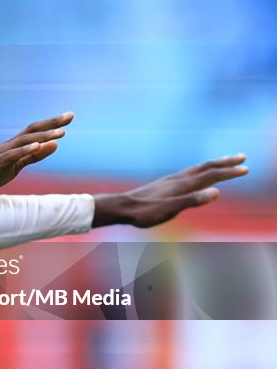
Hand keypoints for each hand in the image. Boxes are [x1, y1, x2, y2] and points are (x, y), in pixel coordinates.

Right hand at [0, 112, 73, 204]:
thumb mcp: (13, 167)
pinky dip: (24, 150)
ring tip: (60, 132)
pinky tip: (37, 146)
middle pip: (31, 131)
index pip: (34, 131)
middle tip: (70, 115)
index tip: (69, 116)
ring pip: (23, 142)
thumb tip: (55, 145)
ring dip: (42, 136)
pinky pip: (10, 156)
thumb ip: (33, 157)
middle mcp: (6, 146)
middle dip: (51, 123)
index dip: (52, 123)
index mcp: (12, 147)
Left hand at [92, 154, 248, 227]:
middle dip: (224, 163)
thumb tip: (216, 192)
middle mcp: (177, 179)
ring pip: (196, 169)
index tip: (245, 168)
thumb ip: (193, 201)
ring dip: (212, 164)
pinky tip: (196, 175)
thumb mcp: (170, 210)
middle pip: (205, 167)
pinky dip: (199, 171)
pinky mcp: (164, 185)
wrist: (122, 208)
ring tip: (223, 161)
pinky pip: (188, 174)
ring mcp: (170, 181)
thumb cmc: (145, 212)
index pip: (210, 175)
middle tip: (242, 156)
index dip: (229, 172)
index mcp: (182, 185)